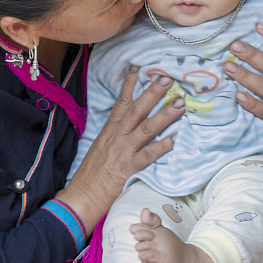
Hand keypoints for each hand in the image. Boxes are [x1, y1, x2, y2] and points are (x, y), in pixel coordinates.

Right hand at [56, 69, 183, 233]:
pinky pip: (148, 155)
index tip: (139, 67)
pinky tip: (175, 140)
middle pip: (137, 109)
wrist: (81, 196)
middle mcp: (117, 137)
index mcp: (109, 130)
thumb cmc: (91, 174)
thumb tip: (128, 125)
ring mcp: (123, 151)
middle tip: (168, 78)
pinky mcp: (129, 168)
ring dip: (165, 115)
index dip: (129, 84)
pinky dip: (162, 147)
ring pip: (147, 128)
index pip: (121, 102)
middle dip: (153, 92)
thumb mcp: (100, 148)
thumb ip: (115, 135)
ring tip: (180, 104)